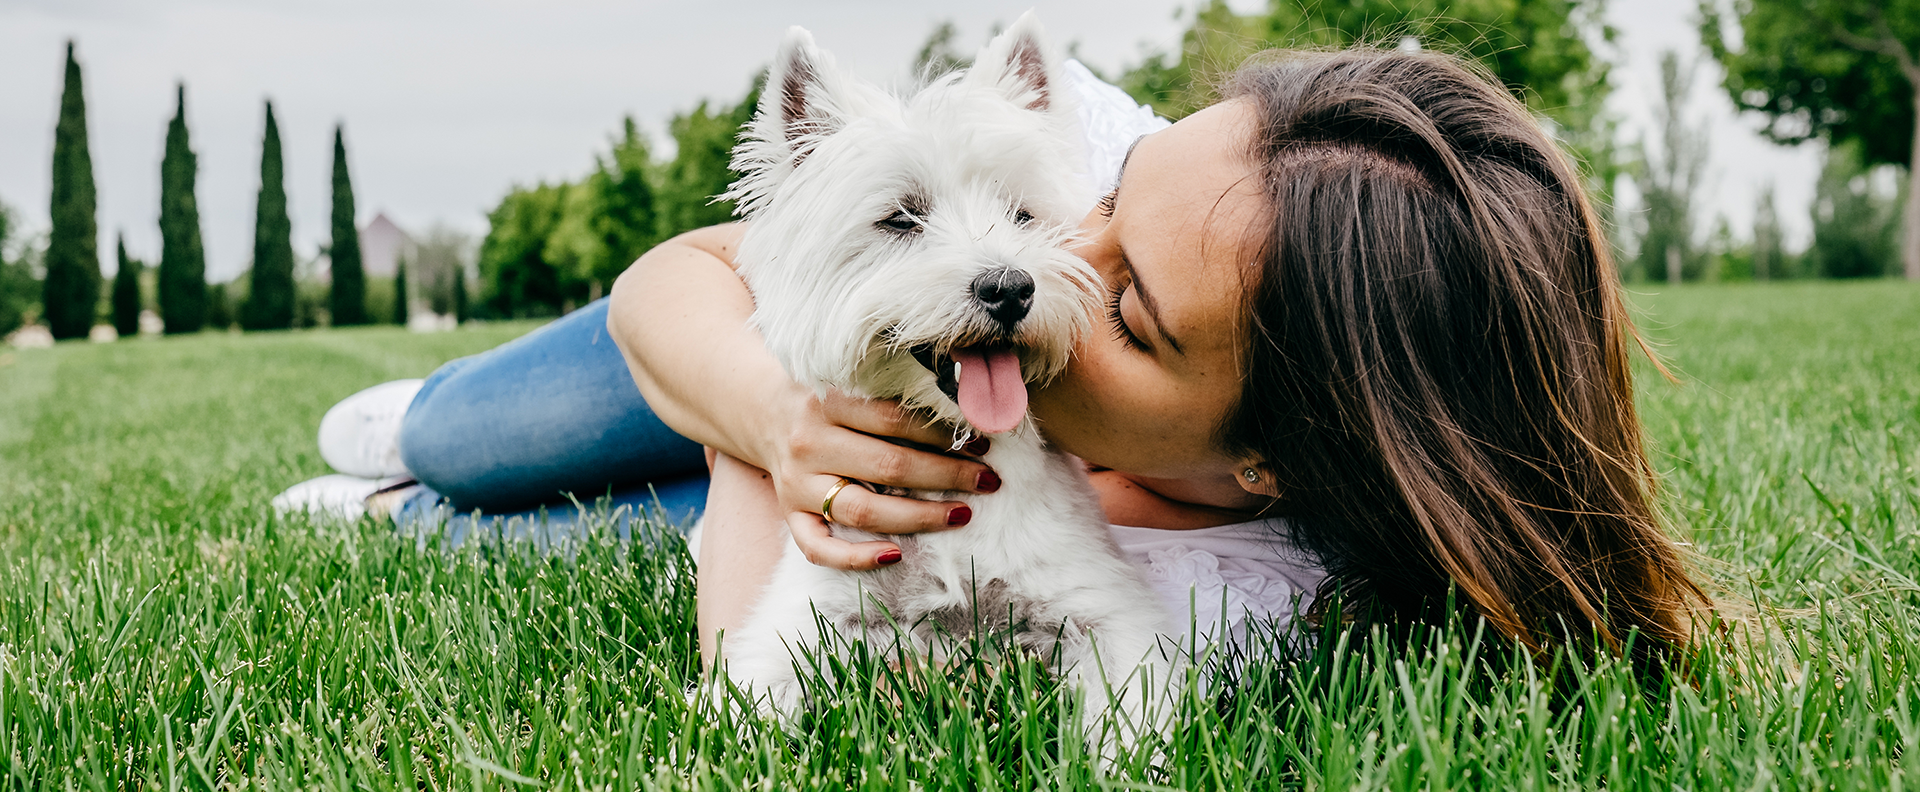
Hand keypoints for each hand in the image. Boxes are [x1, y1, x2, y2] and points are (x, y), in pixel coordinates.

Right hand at [764, 389, 999, 570]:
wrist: (765, 412)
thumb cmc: (827, 399)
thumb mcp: (852, 382)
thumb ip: (893, 398)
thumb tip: (964, 417)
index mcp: (828, 402)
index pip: (895, 420)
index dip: (943, 434)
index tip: (982, 443)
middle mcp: (810, 443)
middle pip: (887, 466)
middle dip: (946, 475)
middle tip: (987, 481)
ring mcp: (797, 484)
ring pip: (862, 510)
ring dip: (918, 516)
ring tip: (961, 515)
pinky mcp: (789, 514)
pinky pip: (818, 548)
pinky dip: (856, 557)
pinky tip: (895, 555)